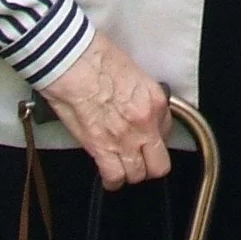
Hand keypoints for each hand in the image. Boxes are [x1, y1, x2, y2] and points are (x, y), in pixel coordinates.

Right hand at [43, 29, 170, 188]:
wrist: (72, 62)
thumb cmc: (97, 59)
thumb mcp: (134, 73)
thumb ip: (141, 96)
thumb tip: (138, 106)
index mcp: (155, 102)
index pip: (168, 131)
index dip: (156, 135)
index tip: (148, 135)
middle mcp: (145, 124)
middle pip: (159, 163)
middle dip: (151, 164)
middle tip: (141, 159)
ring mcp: (124, 139)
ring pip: (138, 175)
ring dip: (131, 172)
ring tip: (124, 167)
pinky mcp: (101, 148)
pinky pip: (114, 177)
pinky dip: (113, 180)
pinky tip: (110, 177)